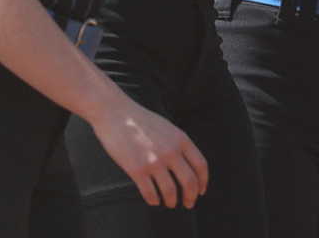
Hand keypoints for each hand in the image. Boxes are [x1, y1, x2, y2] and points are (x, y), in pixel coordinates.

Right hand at [89, 97, 208, 207]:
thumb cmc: (141, 120)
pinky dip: (154, 201)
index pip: (201, 165)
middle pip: (189, 182)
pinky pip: (150, 193)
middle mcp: (171, 151)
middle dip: (190, 197)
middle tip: (188, 204)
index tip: (201, 191)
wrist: (116, 113)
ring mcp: (154, 161)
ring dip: (172, 201)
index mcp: (181, 139)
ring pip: (171, 192)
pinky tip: (153, 200)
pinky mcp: (137, 170)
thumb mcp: (168, 127)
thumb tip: (186, 164)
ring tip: (169, 203)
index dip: (203, 182)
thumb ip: (178, 144)